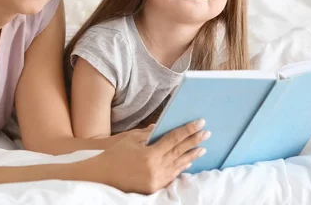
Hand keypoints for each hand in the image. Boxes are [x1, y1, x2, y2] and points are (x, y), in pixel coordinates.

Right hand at [94, 119, 209, 193]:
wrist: (102, 175)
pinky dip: (180, 168)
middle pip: (179, 152)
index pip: (174, 139)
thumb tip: (161, 127)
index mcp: (150, 155)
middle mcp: (156, 169)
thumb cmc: (115, 154)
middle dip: (194, 141)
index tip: (200, 123)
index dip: (188, 130)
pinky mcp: (154, 187)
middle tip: (207, 133)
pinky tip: (187, 162)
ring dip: (191, 155)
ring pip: (178, 165)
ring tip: (202, 148)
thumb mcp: (131, 139)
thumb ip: (148, 134)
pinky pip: (171, 176)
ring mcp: (156, 180)